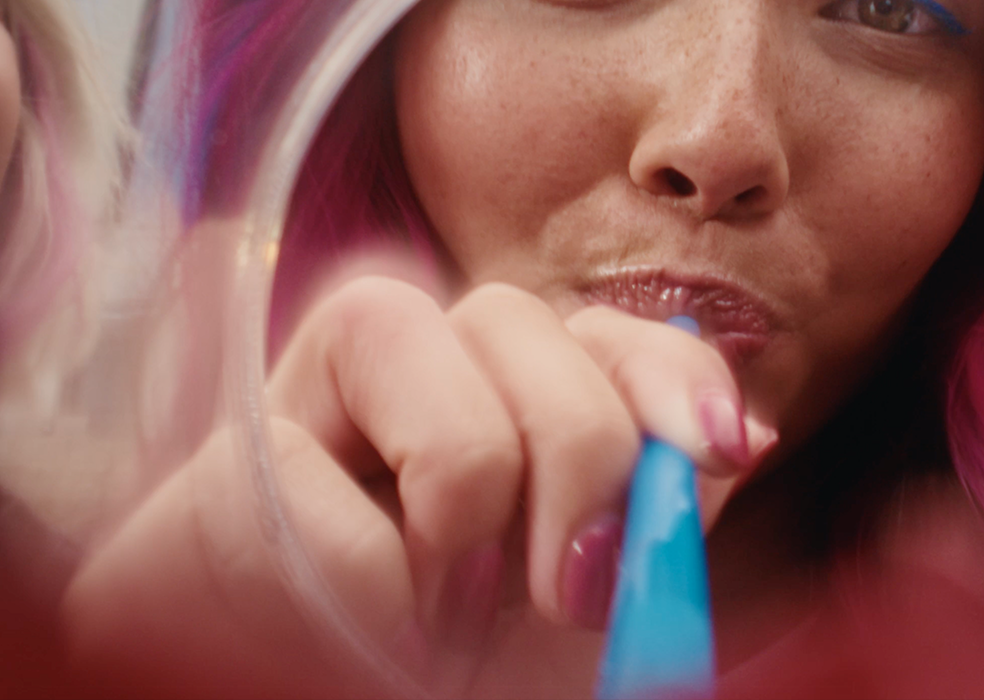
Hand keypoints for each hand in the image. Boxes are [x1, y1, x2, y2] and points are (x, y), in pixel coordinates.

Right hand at [62, 274, 775, 696]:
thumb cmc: (456, 671)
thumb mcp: (582, 607)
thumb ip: (654, 516)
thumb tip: (747, 435)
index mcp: (520, 393)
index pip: (609, 332)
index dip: (674, 376)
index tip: (723, 453)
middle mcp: (427, 365)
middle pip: (519, 319)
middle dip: (578, 453)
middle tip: (571, 598)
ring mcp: (321, 396)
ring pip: (412, 347)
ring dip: (462, 508)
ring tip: (442, 613)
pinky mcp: (236, 462)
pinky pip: (332, 497)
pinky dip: (375, 596)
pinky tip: (367, 631)